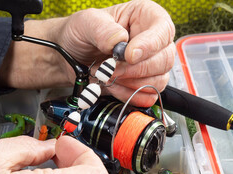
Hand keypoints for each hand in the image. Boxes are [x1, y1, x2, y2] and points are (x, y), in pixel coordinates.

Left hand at [0, 0, 174, 106]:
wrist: (68, 57)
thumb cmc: (79, 34)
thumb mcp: (86, 22)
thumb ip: (103, 28)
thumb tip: (119, 42)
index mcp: (145, 18)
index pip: (163, 30)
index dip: (150, 45)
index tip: (129, 55)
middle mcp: (152, 41)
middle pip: (164, 60)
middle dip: (135, 69)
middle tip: (110, 69)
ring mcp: (149, 65)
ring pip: (158, 80)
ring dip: (130, 83)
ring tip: (107, 76)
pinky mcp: (142, 85)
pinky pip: (147, 96)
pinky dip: (129, 95)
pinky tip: (112, 86)